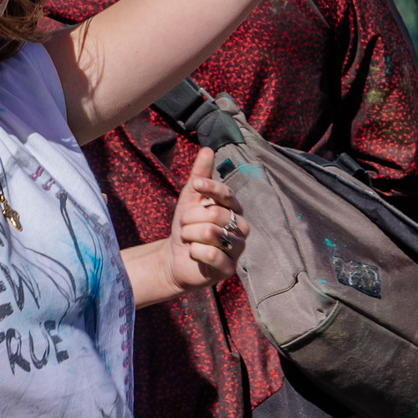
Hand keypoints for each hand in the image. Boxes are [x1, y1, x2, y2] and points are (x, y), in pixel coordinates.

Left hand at [164, 149, 246, 291]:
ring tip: (189, 239)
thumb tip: (207, 149)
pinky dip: (196, 252)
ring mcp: (238, 249)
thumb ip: (200, 175)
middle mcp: (240, 227)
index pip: (227, 194)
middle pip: (215, 214)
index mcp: (233, 209)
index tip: (196, 184)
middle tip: (185, 226)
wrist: (176, 258)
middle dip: (190, 219)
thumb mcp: (190, 199)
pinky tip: (194, 253)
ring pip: (211, 233)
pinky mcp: (229, 269)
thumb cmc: (187, 226)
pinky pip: (212, 255)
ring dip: (190, 235)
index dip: (212, 187)